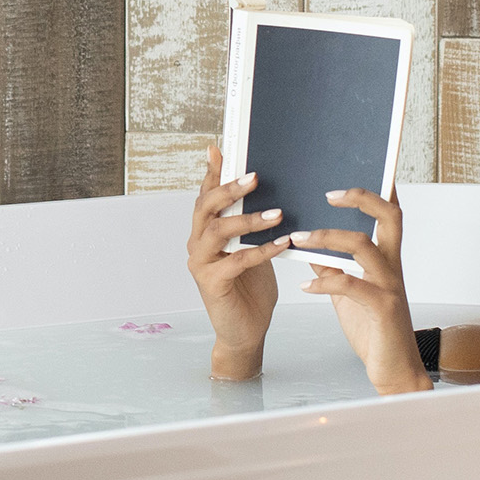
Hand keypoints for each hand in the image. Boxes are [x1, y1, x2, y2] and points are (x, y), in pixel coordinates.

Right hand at [188, 145, 290, 378]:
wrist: (245, 331)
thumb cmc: (251, 288)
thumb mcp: (253, 248)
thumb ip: (251, 222)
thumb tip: (268, 191)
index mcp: (205, 231)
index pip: (205, 194)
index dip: (212, 172)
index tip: (219, 148)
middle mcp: (196, 244)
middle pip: (205, 206)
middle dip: (228, 189)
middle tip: (254, 177)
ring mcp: (201, 264)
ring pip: (217, 231)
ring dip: (247, 219)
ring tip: (277, 213)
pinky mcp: (212, 284)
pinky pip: (236, 261)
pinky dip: (260, 250)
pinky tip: (283, 244)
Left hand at [291, 188, 428, 393]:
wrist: (395, 371)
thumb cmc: (373, 329)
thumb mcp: (347, 293)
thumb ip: (333, 267)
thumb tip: (309, 244)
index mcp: (387, 260)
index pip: (389, 215)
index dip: (379, 189)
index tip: (360, 168)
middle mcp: (392, 267)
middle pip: (389, 217)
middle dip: (361, 198)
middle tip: (328, 194)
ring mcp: (390, 286)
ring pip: (363, 246)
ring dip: (327, 237)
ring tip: (298, 238)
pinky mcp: (382, 309)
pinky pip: (351, 286)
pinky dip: (324, 283)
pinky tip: (304, 285)